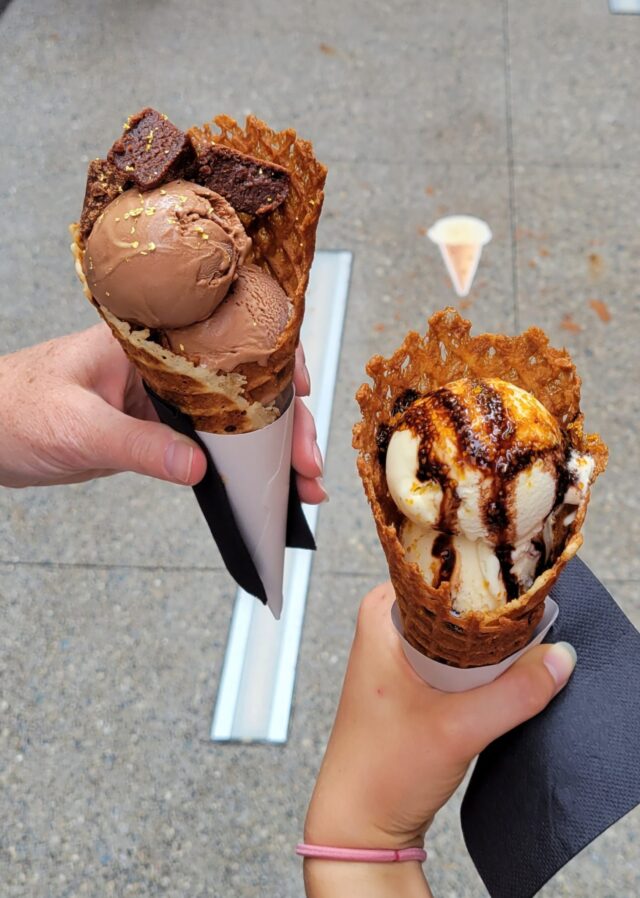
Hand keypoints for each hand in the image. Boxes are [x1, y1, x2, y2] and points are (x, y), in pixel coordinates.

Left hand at [0, 325, 325, 498]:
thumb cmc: (13, 409)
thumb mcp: (76, 427)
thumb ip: (137, 447)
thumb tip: (197, 468)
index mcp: (148, 339)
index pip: (225, 334)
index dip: (273, 356)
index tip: (301, 389)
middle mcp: (166, 364)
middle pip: (244, 385)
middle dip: (286, 423)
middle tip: (309, 463)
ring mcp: (166, 399)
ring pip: (235, 419)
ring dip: (272, 452)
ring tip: (303, 486)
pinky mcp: (160, 431)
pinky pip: (213, 445)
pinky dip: (242, 469)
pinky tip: (265, 490)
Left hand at [304, 582, 575, 895]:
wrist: (359, 823)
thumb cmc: (382, 770)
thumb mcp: (457, 728)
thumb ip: (515, 693)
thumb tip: (559, 659)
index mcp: (379, 615)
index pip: (438, 568)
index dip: (481, 575)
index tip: (516, 589)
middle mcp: (385, 626)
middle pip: (452, 600)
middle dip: (490, 614)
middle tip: (524, 626)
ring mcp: (397, 654)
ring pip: (458, 631)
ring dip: (488, 645)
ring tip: (516, 654)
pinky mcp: (412, 681)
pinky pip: (456, 658)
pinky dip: (479, 667)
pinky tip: (500, 677)